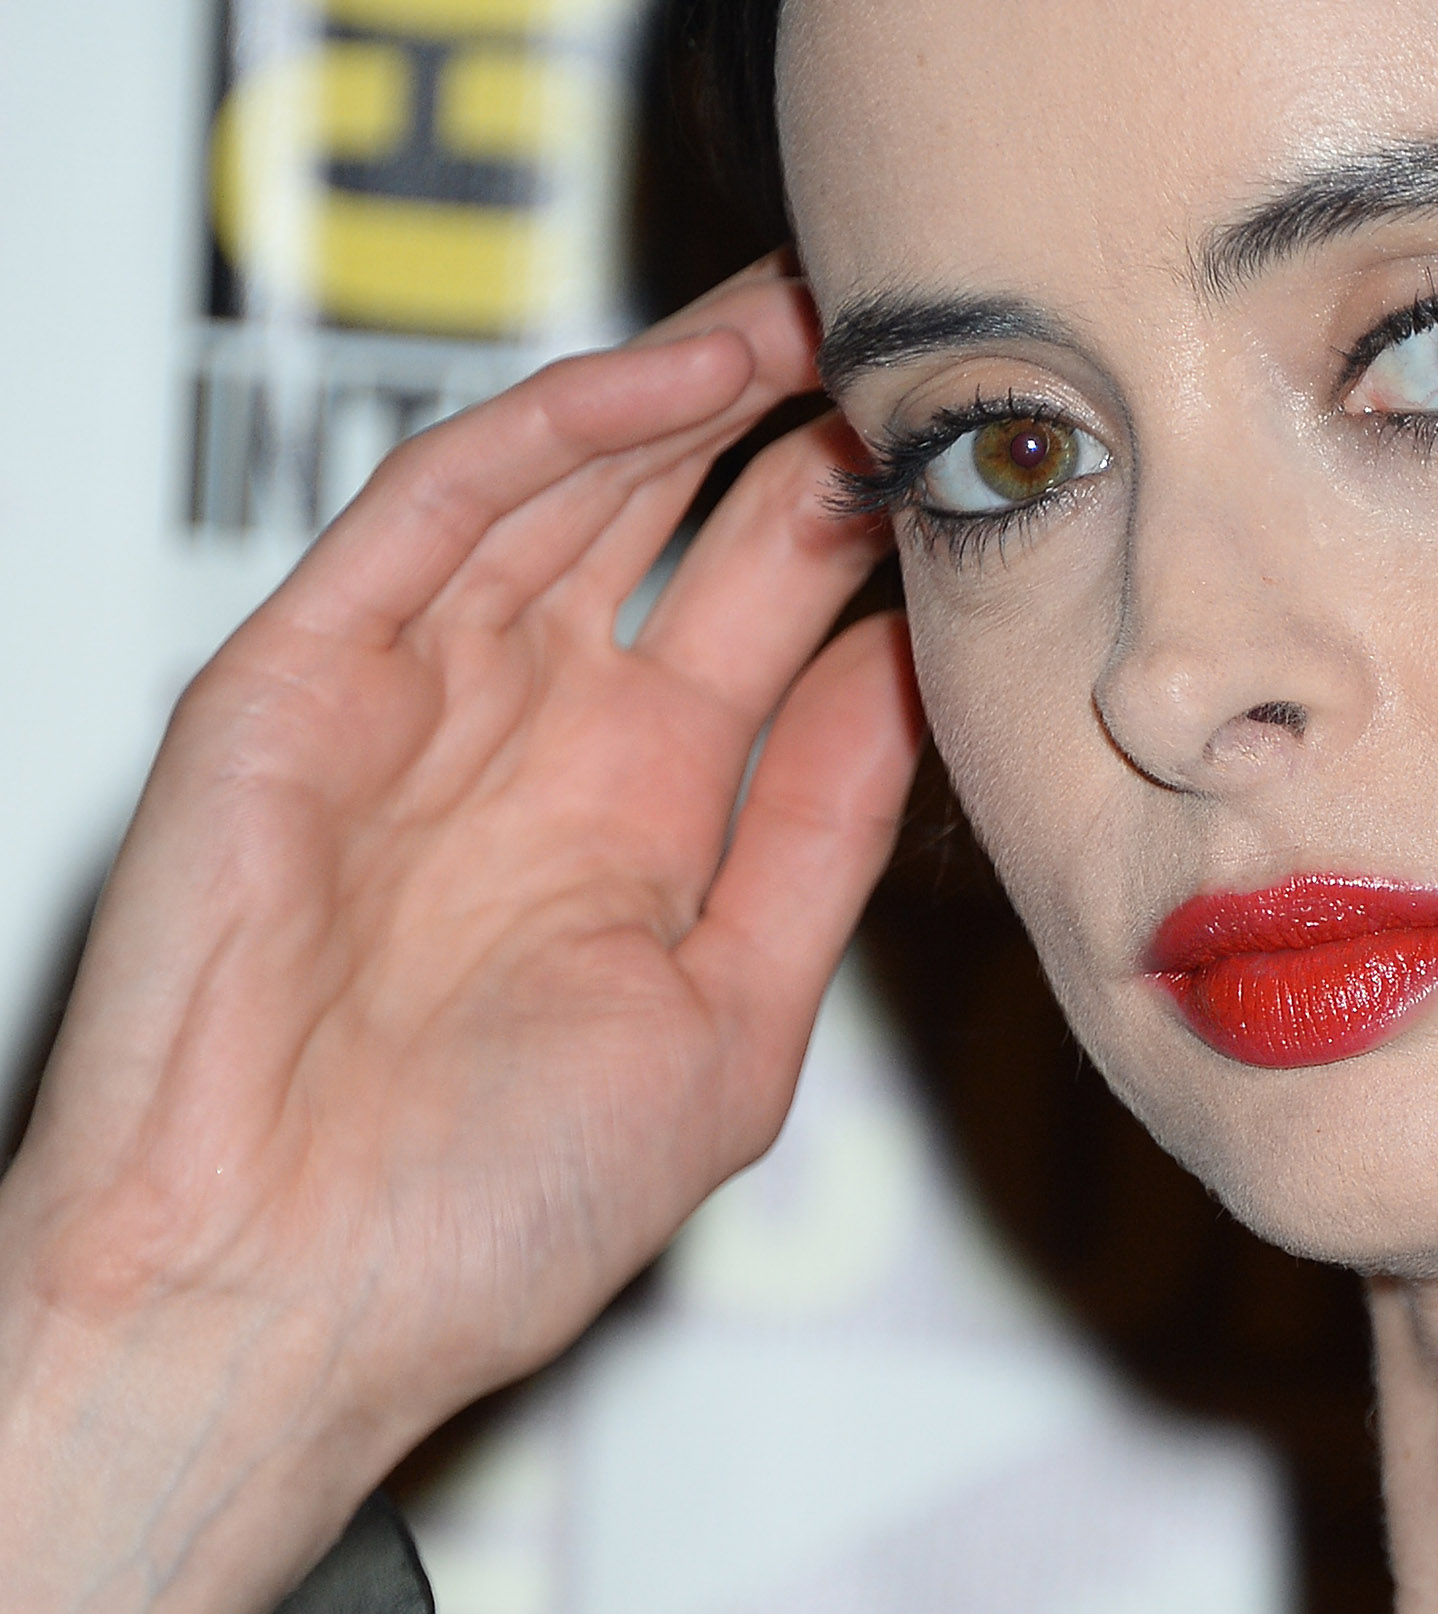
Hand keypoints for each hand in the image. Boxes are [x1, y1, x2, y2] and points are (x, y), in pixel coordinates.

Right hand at [0, 257, 924, 1613]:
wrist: (273, 1309)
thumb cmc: (483, 1222)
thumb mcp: (729, 1022)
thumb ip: (821, 841)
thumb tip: (924, 683)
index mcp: (648, 820)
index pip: (781, 620)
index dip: (876, 528)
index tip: (988, 457)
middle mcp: (540, 739)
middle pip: (685, 521)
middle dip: (794, 421)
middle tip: (910, 329)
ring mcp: (420, 696)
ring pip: (569, 482)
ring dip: (689, 385)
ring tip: (817, 305)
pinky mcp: (299, 681)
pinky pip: (430, 513)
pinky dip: (550, 432)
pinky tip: (673, 379)